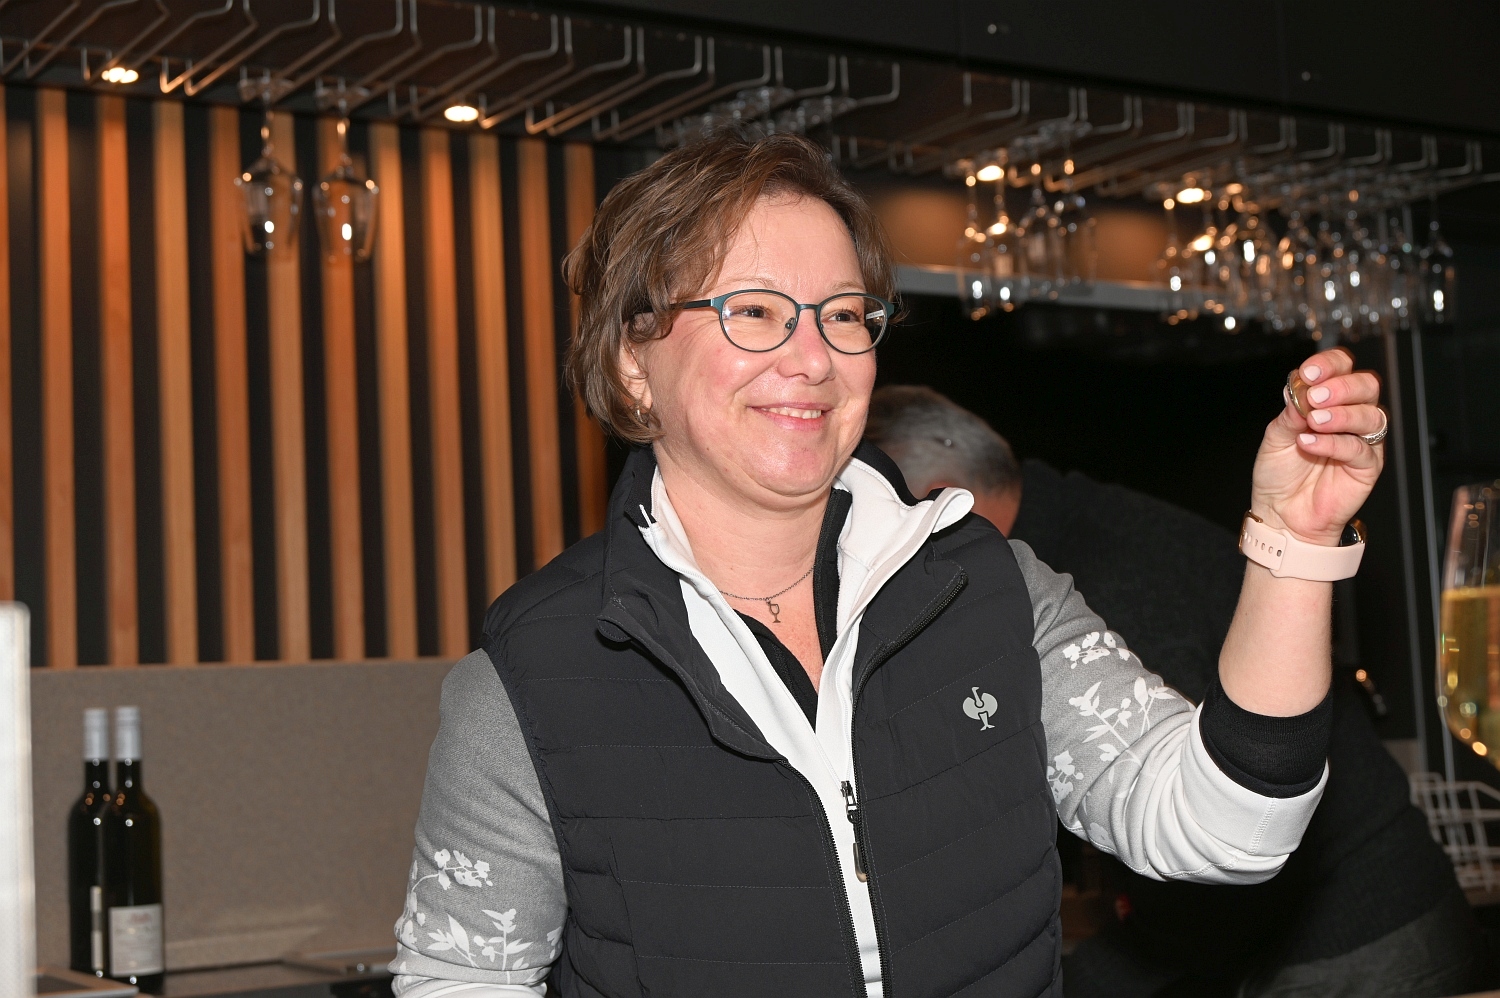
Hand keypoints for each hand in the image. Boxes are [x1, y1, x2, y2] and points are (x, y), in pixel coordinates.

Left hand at [1250, 348, 1384, 546]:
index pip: (1342, 369)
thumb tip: (1298, 390)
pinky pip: (1360, 448)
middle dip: (1341, 386)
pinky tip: (1310, 442)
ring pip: (1371, 415)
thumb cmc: (1280, 475)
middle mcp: (1350, 417)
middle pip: (1367, 386)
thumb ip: (1289, 414)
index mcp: (1329, 402)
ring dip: (1342, 413)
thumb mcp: (1275, 438)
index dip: (1329, 365)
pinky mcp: (1367, 466)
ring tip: (1314, 421)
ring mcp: (1362, 441)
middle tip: (1315, 396)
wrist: (1281, 514)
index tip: (1308, 373)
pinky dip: (1335, 442)